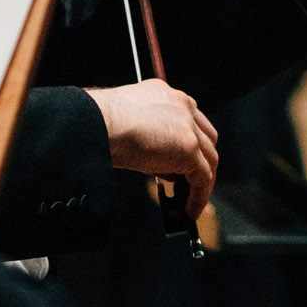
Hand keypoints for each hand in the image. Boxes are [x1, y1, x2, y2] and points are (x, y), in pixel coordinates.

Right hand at [86, 79, 217, 221]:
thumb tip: (156, 162)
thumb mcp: (130, 123)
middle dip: (201, 162)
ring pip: (209, 159)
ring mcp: (188, 127)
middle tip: (189, 183)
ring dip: (202, 183)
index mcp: (168, 96)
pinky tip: (189, 210)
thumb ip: (149, 135)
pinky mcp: (189, 148)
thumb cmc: (101, 122)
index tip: (183, 163)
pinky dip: (199, 197)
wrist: (98, 123)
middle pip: (206, 138)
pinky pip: (203, 178)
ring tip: (190, 202)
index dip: (191, 144)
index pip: (190, 121)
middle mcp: (183, 106)